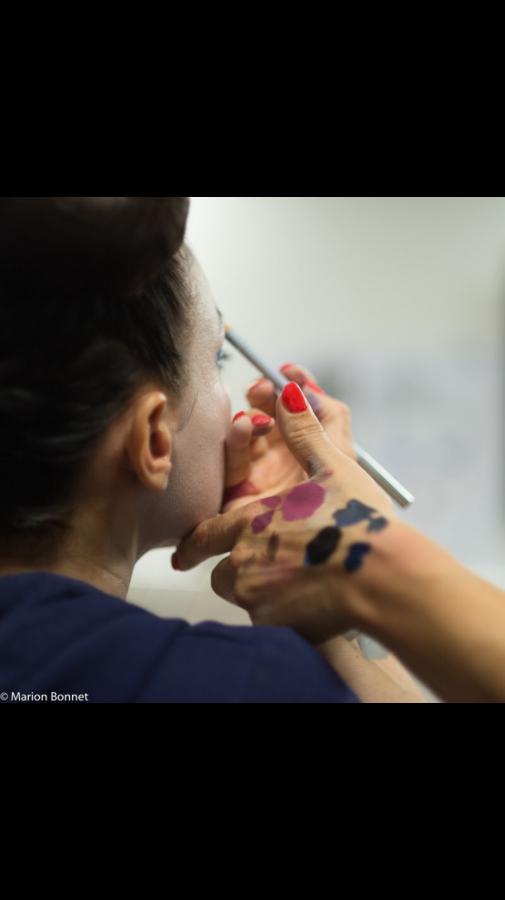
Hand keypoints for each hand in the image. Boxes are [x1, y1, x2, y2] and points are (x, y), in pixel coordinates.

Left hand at [175, 381, 394, 644]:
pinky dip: (277, 611)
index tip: (183, 556)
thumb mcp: (333, 466)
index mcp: (250, 521)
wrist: (385, 579)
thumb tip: (288, 391)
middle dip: (235, 568)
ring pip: (241, 595)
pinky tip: (302, 603)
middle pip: (221, 571)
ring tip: (288, 583)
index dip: (194, 546)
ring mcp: (257, 597)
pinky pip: (263, 618)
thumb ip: (303, 432)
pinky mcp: (276, 624)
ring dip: (255, 589)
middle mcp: (244, 561)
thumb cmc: (359, 521)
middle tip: (256, 570)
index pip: (204, 535)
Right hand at [222, 363, 355, 513]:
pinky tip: (246, 427)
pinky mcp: (238, 509)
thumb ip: (315, 421)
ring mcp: (260, 486)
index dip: (291, 388)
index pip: (298, 412)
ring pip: (246, 444)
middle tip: (260, 391)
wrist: (347, 570)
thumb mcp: (338, 461)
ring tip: (254, 420)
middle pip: (266, 423)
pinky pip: (232, 469)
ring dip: (248, 425)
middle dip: (262, 401)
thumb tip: (292, 384)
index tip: (285, 370)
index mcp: (314, 453)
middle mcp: (285, 467)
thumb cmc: (353, 515)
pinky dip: (237, 445)